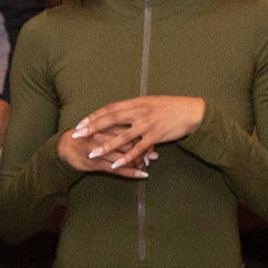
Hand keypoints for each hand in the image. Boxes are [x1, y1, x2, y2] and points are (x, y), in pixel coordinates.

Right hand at [57, 124, 153, 177]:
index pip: (128, 130)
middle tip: (154, 152)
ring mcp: (99, 152)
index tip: (153, 138)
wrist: (65, 146)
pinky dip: (131, 173)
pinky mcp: (96, 164)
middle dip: (142, 149)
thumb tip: (138, 129)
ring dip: (139, 161)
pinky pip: (117, 170)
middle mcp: (102, 137)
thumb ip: (116, 126)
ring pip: (124, 157)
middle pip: (128, 143)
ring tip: (150, 162)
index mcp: (104, 126)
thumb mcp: (100, 126)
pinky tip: (143, 175)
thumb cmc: (86, 135)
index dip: (141, 135)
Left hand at [68, 96, 203, 172]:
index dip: (94, 116)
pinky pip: (138, 149)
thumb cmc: (170, 107)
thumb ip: (134, 108)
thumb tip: (118, 111)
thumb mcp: (150, 102)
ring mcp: (147, 124)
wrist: (192, 111)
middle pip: (110, 120)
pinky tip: (116, 165)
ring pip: (122, 136)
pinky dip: (126, 158)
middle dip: (92, 128)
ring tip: (92, 154)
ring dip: (105, 146)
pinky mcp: (156, 136)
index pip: (110, 109)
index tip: (80, 123)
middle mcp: (139, 112)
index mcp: (136, 102)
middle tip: (76, 135)